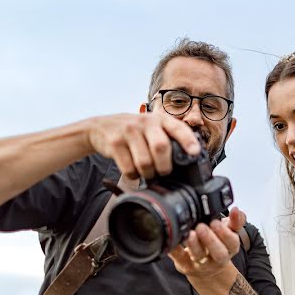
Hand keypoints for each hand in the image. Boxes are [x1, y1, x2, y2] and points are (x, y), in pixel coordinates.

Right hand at [85, 113, 199, 179]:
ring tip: (148, 174)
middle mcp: (145, 122)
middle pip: (161, 147)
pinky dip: (134, 175)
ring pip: (145, 161)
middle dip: (165, 166)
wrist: (99, 127)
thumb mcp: (150, 127)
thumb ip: (166, 137)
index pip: (178, 128)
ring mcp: (129, 131)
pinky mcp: (115, 143)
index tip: (195, 153)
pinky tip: (134, 172)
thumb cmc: (133, 131)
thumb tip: (188, 158)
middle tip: (164, 172)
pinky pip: (129, 168)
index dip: (188, 141)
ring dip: (149, 174)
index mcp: (159, 119)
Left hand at [169, 207, 246, 279]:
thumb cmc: (218, 245)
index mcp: (230, 247)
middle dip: (210, 240)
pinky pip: (179, 257)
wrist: (207, 269)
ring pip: (199, 256)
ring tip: (190, 233)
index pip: (232, 242)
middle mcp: (218, 258)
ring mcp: (202, 263)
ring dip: (194, 244)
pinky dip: (175, 249)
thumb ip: (236, 220)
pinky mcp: (186, 265)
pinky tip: (172, 239)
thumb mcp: (230, 232)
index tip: (216, 222)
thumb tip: (237, 210)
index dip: (225, 233)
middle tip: (202, 226)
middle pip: (219, 253)